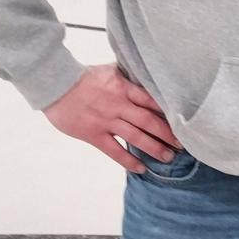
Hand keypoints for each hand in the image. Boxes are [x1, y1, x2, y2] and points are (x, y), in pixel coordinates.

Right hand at [43, 63, 180, 171]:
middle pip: (149, 121)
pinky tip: (141, 169)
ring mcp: (106, 121)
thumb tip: (145, 74)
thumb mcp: (110, 70)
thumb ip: (128, 76)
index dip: (168, 112)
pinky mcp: (93, 134)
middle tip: (182, 144)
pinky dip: (129, 161)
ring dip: (154, 148)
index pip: (152, 101)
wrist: (56, 85)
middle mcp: (119, 105)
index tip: (182, 121)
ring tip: (168, 157)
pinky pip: (115, 151)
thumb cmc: (83, 77)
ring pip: (136, 137)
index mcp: (124, 88)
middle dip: (168, 134)